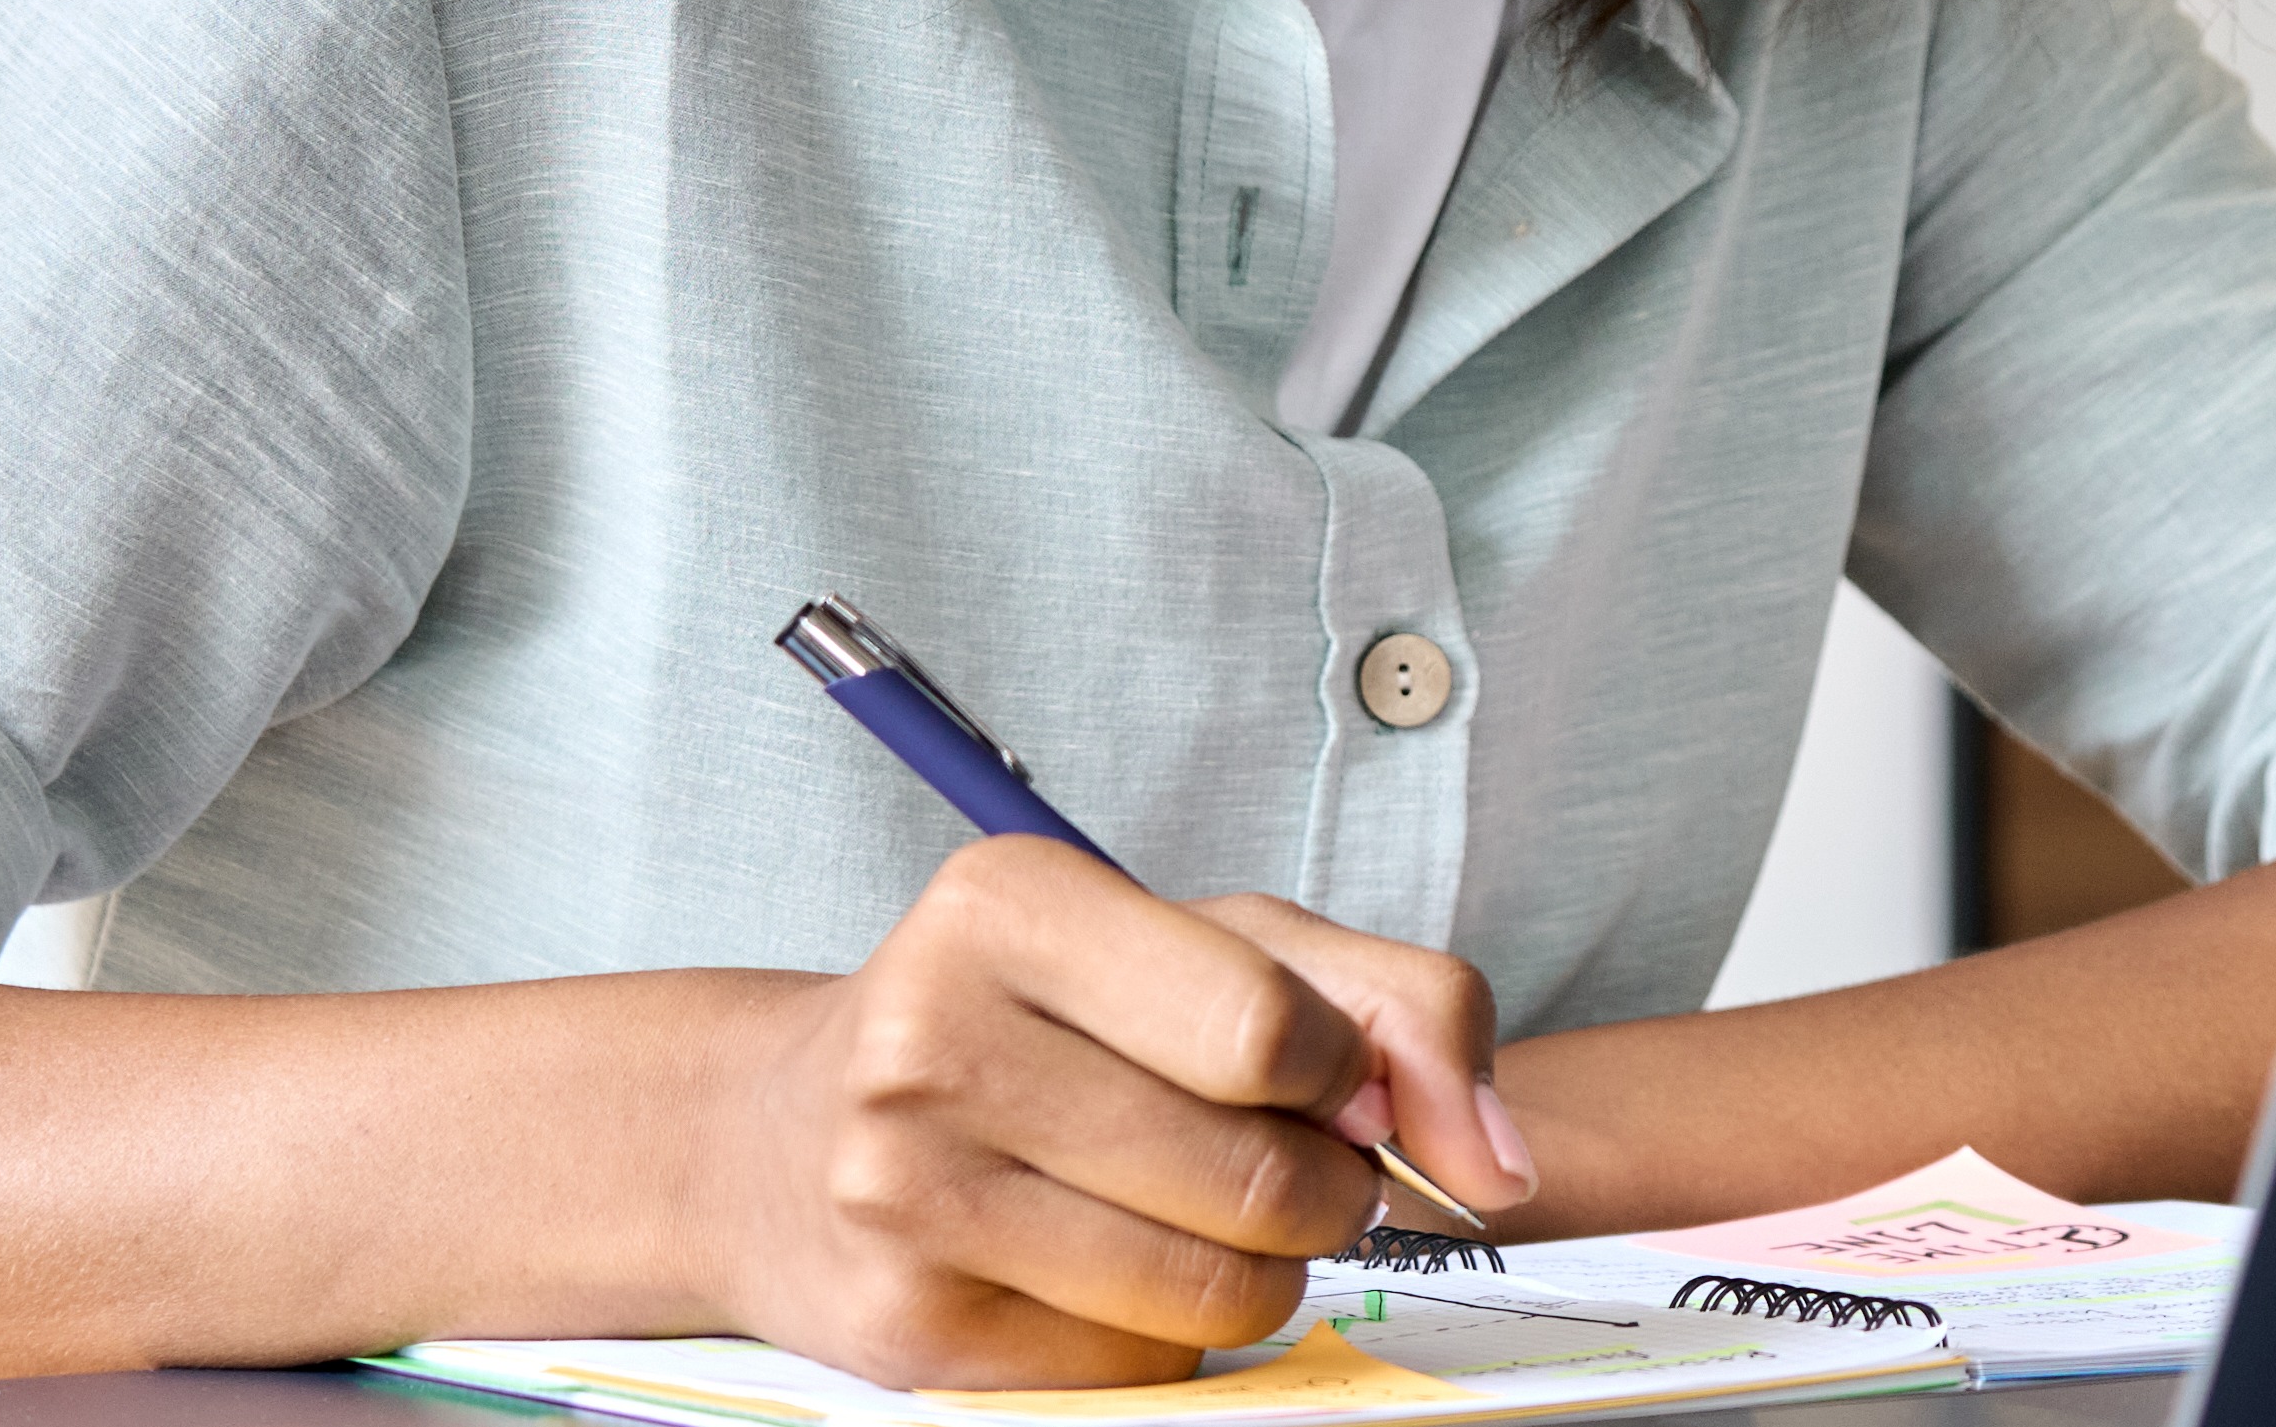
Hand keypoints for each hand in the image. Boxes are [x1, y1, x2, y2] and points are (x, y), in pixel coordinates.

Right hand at [693, 836, 1537, 1388]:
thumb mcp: (1213, 947)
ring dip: (1263, 1275)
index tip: (1322, 1080)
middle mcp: (931, 1040)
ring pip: (1216, 1294)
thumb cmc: (1034, 1024)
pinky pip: (1141, 1370)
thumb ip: (1397, 1007)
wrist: (777, 1142)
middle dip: (1322, 1191)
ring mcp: (903, 1195)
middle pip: (1258, 1176)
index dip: (1343, 1079)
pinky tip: (1102, 1271)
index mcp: (1009, 905)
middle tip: (1286, 1168)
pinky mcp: (907, 1332)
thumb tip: (1498, 1162)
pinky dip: (1168, 1338)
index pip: (1272, 1030)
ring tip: (1206, 1219)